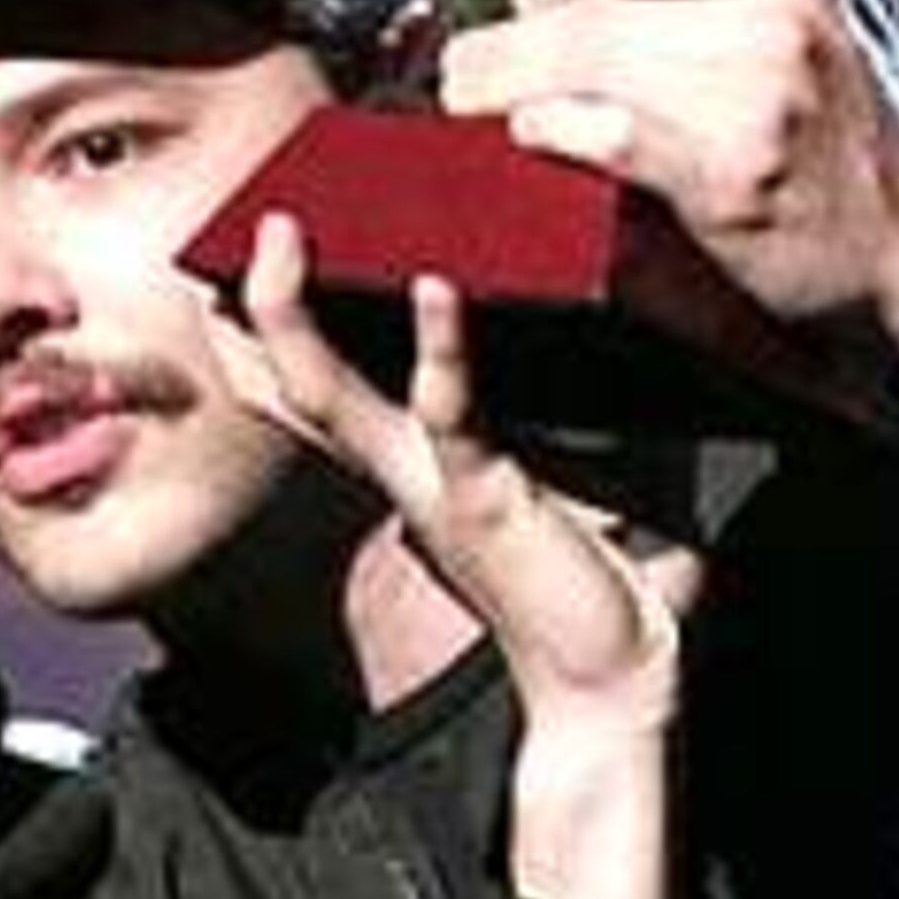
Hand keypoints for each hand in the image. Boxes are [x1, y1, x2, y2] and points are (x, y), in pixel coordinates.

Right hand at [239, 214, 693, 898]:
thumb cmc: (611, 582)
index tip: (264, 253)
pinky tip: (435, 288)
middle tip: (259, 219)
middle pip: (301, 378)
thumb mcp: (596, 473)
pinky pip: (446, 412)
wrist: (623, 679)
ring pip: (331, 391)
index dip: (284, 329)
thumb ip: (593, 409)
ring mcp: (436, 482)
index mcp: (427, 461)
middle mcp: (411, 470)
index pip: (332, 388)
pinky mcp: (480, 497)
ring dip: (295, 312)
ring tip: (288, 233)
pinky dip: (438, 347)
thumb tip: (640, 327)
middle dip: (265, 301)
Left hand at [435, 0, 898, 330]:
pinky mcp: (728, 175)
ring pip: (589, 61)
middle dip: (508, 36)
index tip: (522, 7)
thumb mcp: (852, 0)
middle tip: (460, 65)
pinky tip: (528, 134)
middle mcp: (774, 20)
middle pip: (595, 5)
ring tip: (466, 100)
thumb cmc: (879, 131)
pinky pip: (611, 133)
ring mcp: (753, 97)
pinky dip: (555, 129)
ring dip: (506, 81)